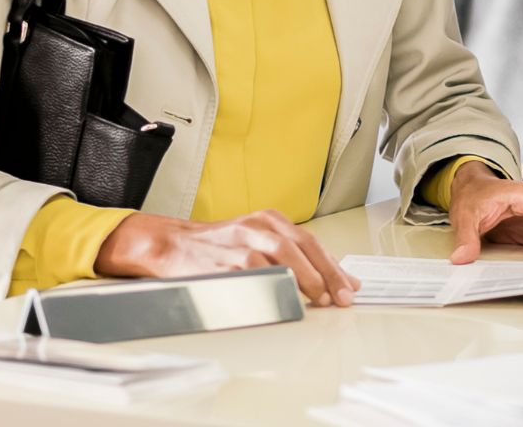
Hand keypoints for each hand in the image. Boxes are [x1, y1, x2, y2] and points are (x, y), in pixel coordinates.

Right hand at [95, 210, 360, 307]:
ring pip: (282, 260)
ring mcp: (241, 244)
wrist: (172, 244)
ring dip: (305, 282)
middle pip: (302, 248)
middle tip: (341, 297)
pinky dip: (274, 290)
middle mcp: (257, 227)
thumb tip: (329, 278)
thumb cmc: (218, 246)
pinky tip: (287, 302)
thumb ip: (290, 255)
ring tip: (320, 300)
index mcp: (269, 220)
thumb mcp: (256, 239)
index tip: (350, 287)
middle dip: (326, 275)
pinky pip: (255, 278)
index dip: (333, 266)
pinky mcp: (224, 263)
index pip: (310, 242)